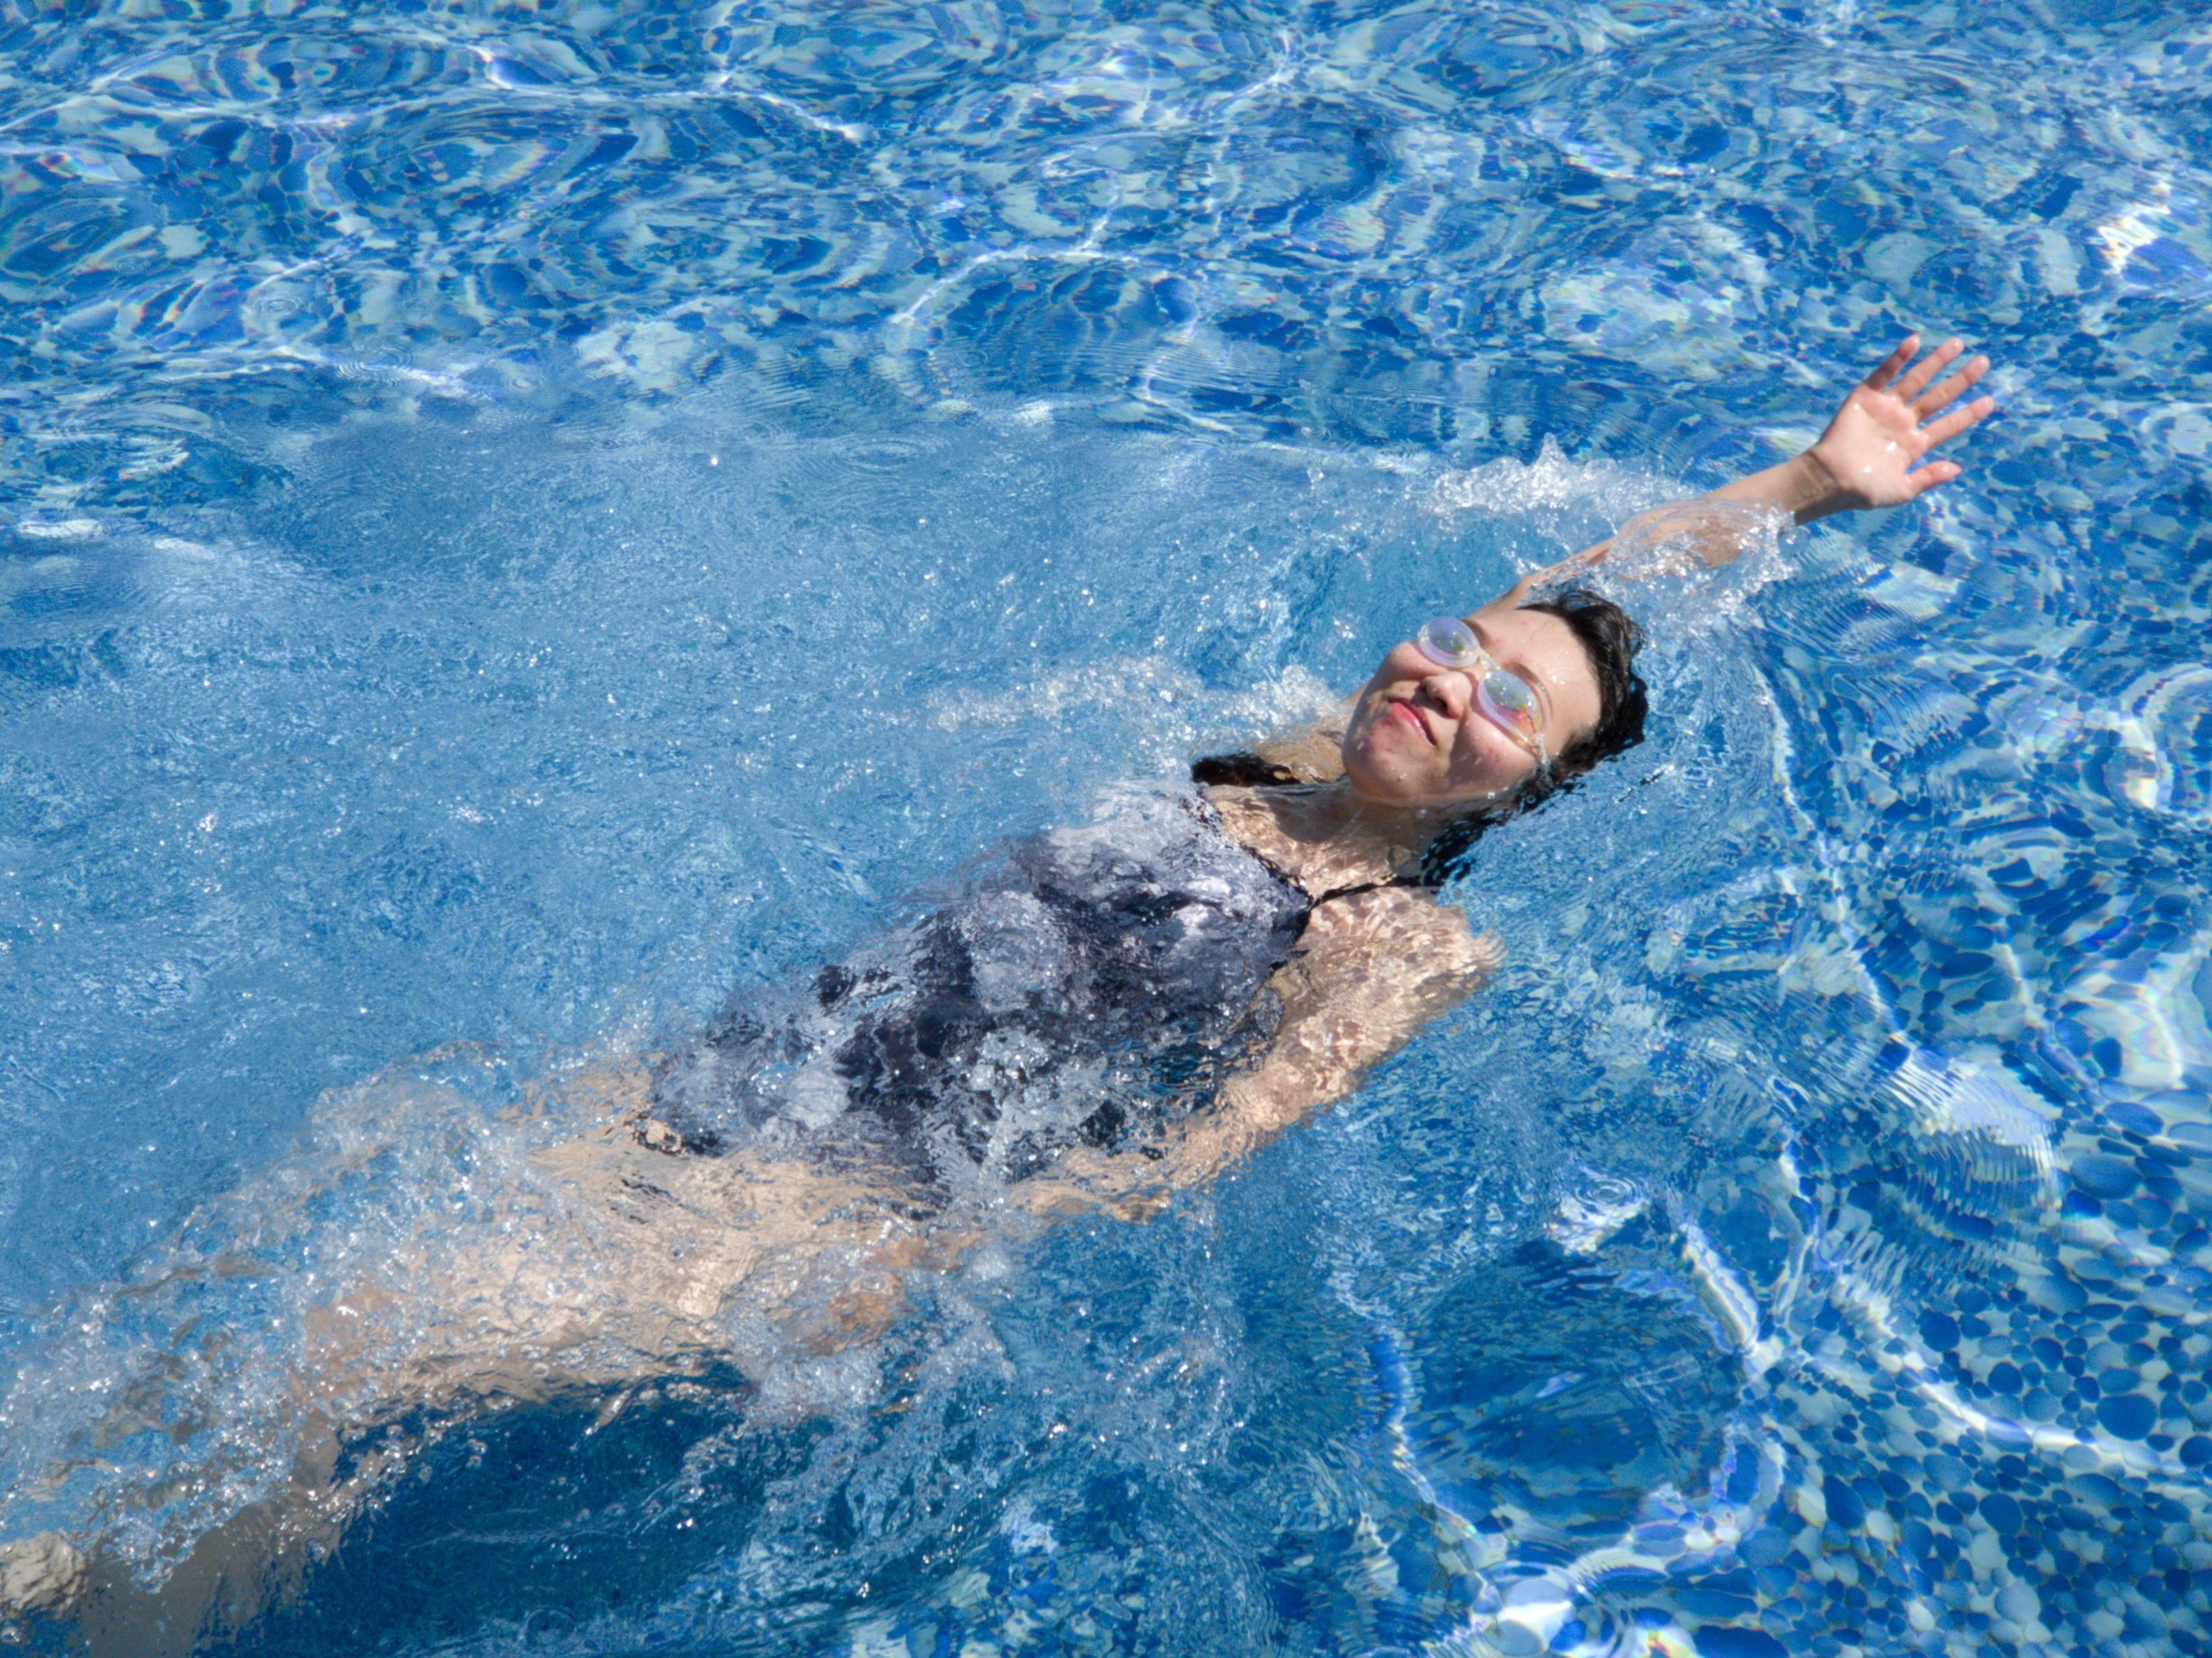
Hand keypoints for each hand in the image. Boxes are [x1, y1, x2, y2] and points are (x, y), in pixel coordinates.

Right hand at [1802, 334, 1996, 515]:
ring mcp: (1886, 408)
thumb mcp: (1902, 490)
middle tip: (1983, 362)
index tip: (1990, 401)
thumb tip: (1957, 467)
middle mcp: (1903, 422)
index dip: (1969, 413)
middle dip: (1961, 380)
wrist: (1831, 479)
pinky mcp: (1865, 398)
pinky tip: (1915, 342)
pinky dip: (1899, 358)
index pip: (1948, 424)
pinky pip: (1885, 373)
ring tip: (1957, 344)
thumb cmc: (1864, 491)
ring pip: (1917, 380)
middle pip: (1939, 397)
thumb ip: (1928, 477)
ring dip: (1936, 362)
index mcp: (1914, 444)